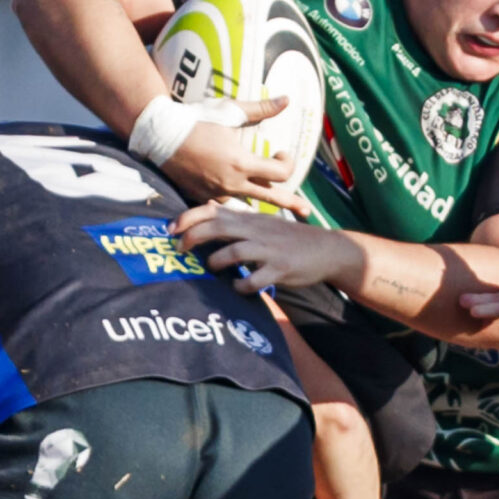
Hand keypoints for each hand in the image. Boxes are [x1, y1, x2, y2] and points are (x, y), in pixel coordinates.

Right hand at [162, 98, 309, 216]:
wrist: (160, 134)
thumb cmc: (196, 119)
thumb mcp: (230, 111)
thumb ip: (261, 109)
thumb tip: (287, 100)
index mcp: (241, 163)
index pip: (280, 173)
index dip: (288, 162)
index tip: (282, 152)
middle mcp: (231, 183)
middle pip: (271, 198)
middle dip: (291, 203)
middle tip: (307, 212)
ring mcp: (216, 194)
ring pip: (247, 202)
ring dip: (259, 198)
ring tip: (272, 203)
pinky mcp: (202, 197)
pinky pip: (225, 203)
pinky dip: (234, 198)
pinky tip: (237, 196)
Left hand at [173, 201, 353, 290]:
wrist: (327, 250)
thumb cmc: (289, 238)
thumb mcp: (263, 222)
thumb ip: (236, 219)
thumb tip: (207, 210)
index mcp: (251, 219)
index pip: (215, 211)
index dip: (190, 217)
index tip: (171, 228)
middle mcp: (258, 230)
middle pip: (219, 227)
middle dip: (194, 237)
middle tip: (180, 250)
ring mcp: (269, 250)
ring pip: (235, 251)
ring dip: (217, 261)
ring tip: (211, 268)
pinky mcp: (281, 269)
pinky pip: (255, 279)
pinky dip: (241, 285)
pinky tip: (238, 288)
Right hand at [458, 256, 498, 325]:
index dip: (494, 274)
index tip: (480, 271)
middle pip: (498, 293)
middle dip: (481, 295)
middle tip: (464, 295)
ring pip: (495, 303)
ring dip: (479, 302)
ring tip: (462, 302)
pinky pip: (498, 309)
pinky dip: (485, 310)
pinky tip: (471, 310)